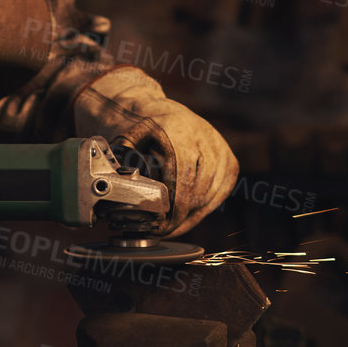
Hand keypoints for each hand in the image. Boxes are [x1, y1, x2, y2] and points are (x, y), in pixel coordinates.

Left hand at [73, 67, 239, 237]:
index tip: (163, 225)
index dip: (174, 208)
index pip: (184, 181)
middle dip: (180, 216)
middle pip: (197, 192)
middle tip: (165, 230)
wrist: (170, 116)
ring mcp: (222, 152)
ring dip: (192, 215)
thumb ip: (125, 162)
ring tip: (174, 226)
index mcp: (181, 136)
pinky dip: (205, 208)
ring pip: (209, 196)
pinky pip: (220, 194)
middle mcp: (206, 141)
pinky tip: (190, 216)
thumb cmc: (147, 133)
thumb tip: (116, 186)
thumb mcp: (131, 140)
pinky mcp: (231, 162)